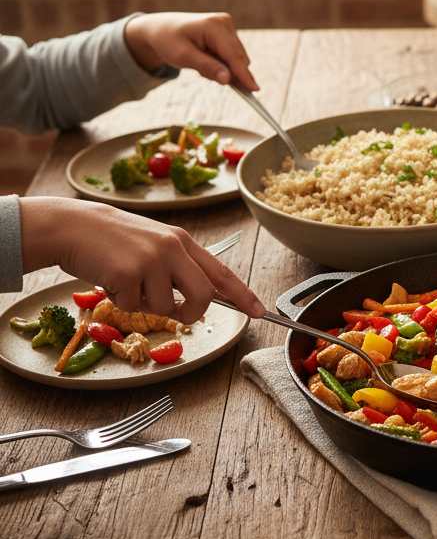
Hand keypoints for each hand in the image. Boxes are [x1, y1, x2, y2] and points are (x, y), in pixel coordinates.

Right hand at [19, 198, 265, 323]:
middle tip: (175, 313)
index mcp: (183, 242)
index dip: (243, 295)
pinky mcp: (127, 274)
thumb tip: (201, 298)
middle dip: (191, 313)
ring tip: (127, 281)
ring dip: (144, 304)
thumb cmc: (114, 240)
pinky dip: (119, 302)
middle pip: (203, 297)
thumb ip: (179, 267)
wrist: (73, 226)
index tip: (260, 312)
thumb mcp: (155, 244)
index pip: (222, 272)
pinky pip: (132, 307)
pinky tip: (110, 279)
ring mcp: (151, 260)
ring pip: (164, 308)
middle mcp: (173, 249)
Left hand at [124, 12, 258, 91]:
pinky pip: (231, 56)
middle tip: (201, 72)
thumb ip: (207, 67)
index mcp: (215, 26)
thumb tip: (228, 79)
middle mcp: (225, 23)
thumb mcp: (183, 57)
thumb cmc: (168, 40)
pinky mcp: (228, 33)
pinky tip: (205, 59)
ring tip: (199, 62)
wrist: (160, 29)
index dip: (244, 74)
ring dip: (222, 68)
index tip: (254, 90)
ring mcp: (227, 27)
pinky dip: (220, 63)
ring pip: (236, 59)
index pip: (234, 56)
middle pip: (238, 58)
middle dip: (226, 71)